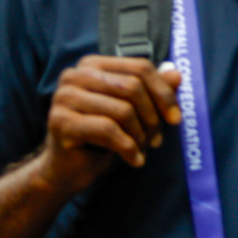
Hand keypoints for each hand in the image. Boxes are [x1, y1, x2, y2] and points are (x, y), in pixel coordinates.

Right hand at [36, 56, 182, 196]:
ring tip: (141, 150)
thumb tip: (176, 74)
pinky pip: (108, 130)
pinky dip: (128, 148)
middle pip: (132, 87)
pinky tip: (133, 160)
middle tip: (156, 140)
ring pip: (122, 110)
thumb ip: (152, 92)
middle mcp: (74, 76)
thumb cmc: (99, 140)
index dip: (163, 93)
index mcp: (91, 65)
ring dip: (140, 136)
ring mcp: (64, 98)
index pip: (139, 68)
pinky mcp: (60, 122)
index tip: (175, 119)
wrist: (67, 172)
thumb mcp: (131, 113)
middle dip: (151, 117)